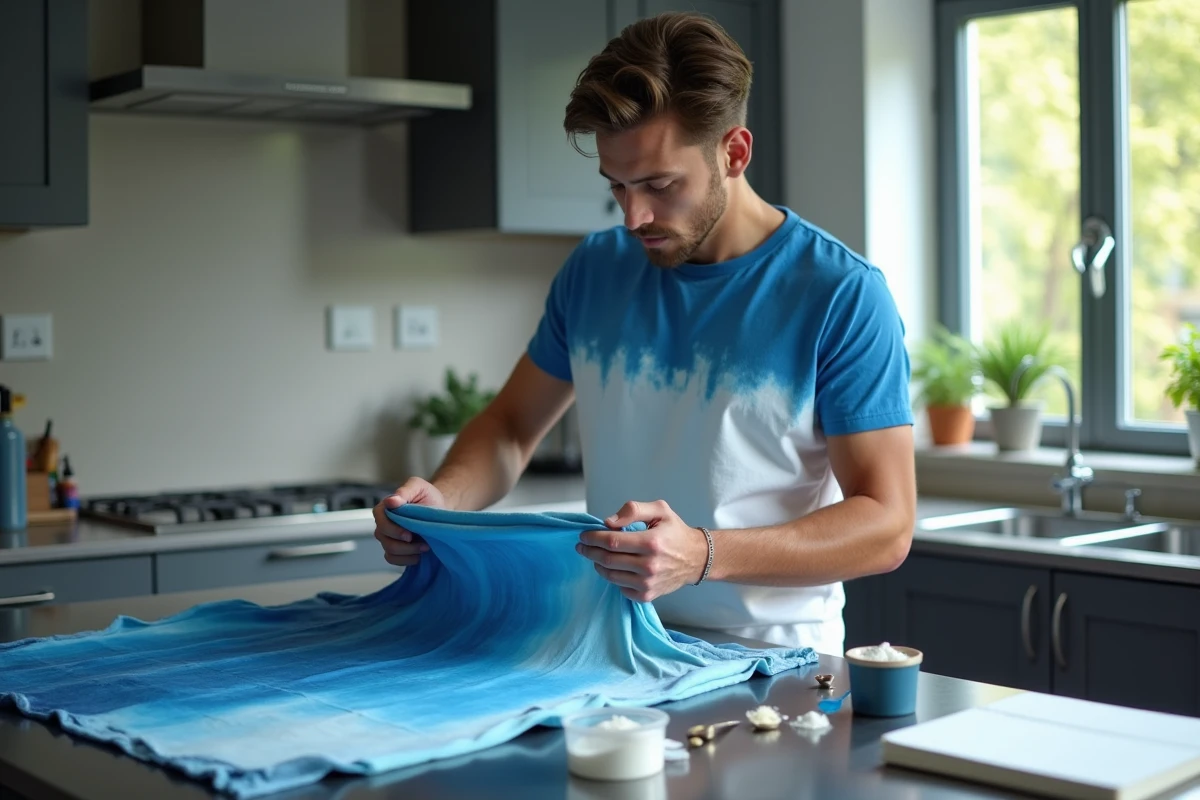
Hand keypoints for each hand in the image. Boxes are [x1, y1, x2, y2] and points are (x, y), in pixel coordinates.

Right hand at [374, 478, 445, 566]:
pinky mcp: (395, 549)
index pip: (380, 521)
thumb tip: (391, 501)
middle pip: (384, 539)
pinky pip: (393, 559)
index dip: (393, 530)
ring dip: (408, 553)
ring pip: (390, 551)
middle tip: (423, 544)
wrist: (439, 509)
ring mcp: (388, 538)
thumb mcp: (418, 487)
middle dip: (404, 544)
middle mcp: (383, 524)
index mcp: (384, 508)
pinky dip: (406, 560)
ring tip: (425, 547)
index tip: (409, 534)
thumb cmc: (427, 496)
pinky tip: (418, 555)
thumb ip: (405, 492)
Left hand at [576, 499, 708, 601]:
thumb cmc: (676, 532)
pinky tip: (615, 568)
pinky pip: (620, 588)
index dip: (593, 538)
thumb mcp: (660, 510)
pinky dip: (613, 578)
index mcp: (651, 542)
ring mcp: (648, 583)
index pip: (612, 541)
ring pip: (610, 576)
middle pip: (607, 560)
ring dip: (599, 565)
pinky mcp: (647, 595)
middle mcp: (649, 565)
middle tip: (582, 546)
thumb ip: (633, 510)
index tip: (583, 536)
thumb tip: (609, 522)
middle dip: (590, 551)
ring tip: (596, 556)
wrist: (696, 558)